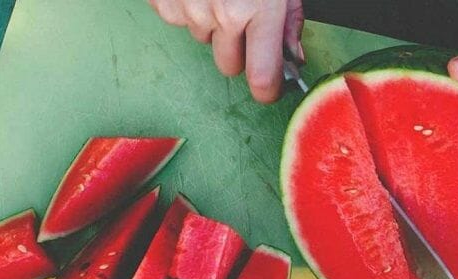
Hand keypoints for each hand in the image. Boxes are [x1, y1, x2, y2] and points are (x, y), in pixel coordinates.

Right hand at [149, 0, 304, 102]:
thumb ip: (290, 19)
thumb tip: (293, 57)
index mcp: (259, 7)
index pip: (263, 77)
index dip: (268, 90)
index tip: (270, 90)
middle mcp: (224, 14)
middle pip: (229, 66)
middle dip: (237, 52)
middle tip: (242, 19)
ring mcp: (190, 9)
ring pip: (203, 40)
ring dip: (211, 24)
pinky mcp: (164, 2)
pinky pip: (178, 21)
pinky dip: (187, 7)